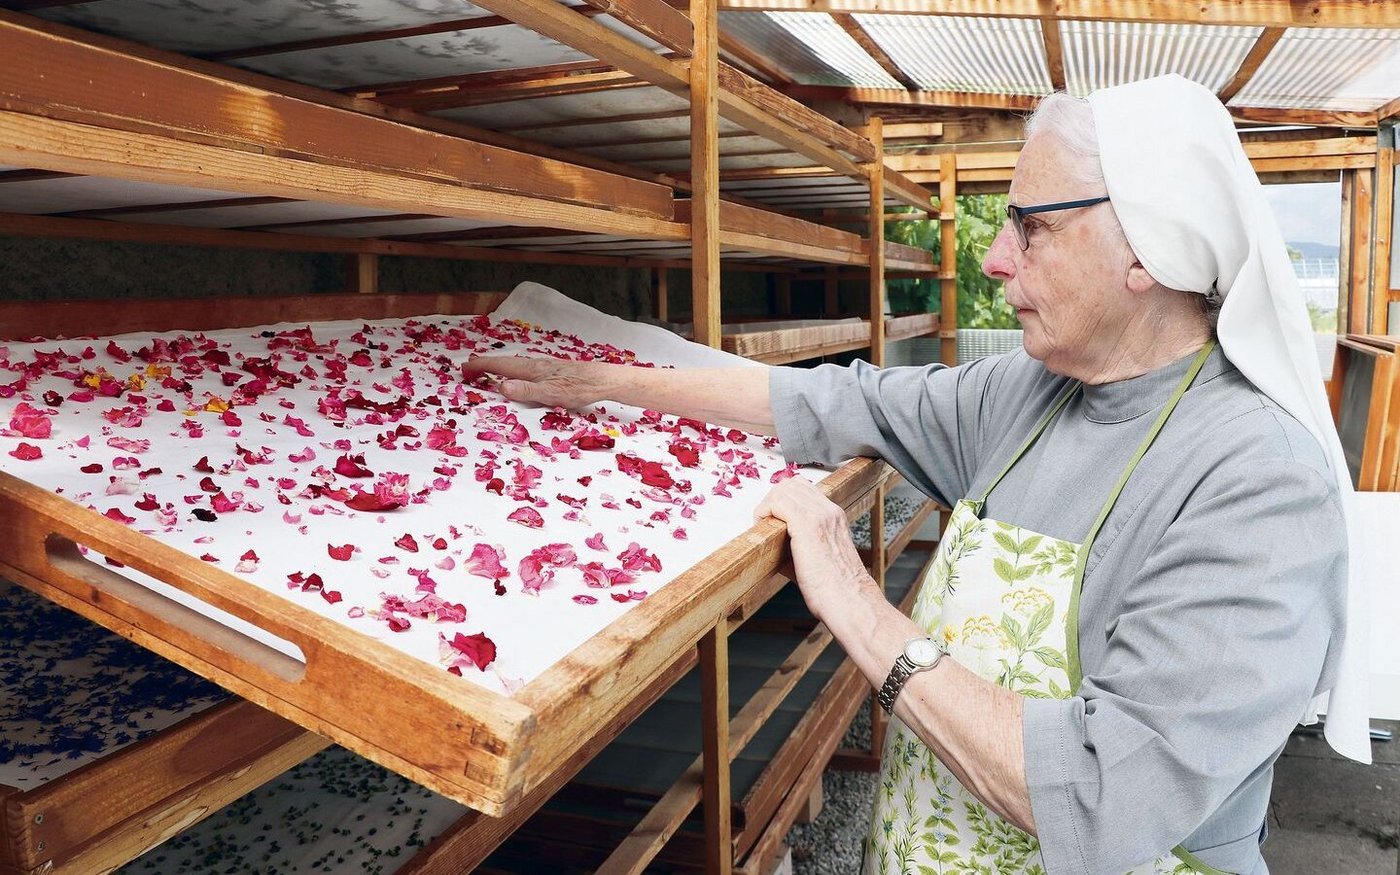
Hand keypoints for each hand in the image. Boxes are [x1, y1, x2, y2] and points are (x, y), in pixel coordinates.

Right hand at [466, 355, 609, 408]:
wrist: (604, 380)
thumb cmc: (580, 387)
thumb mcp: (551, 394)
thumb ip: (526, 391)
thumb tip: (501, 387)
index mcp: (532, 369)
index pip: (500, 366)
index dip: (481, 367)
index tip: (463, 368)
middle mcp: (536, 365)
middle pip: (505, 363)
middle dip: (485, 365)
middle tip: (468, 369)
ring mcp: (544, 367)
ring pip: (515, 366)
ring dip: (498, 368)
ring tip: (486, 371)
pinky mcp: (553, 372)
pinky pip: (525, 370)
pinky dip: (512, 371)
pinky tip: (518, 376)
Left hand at [754, 477, 874, 622]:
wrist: (850, 602)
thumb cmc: (836, 590)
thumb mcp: (818, 559)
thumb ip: (799, 547)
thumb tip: (775, 547)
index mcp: (834, 517)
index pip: (803, 489)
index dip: (782, 500)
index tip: (772, 520)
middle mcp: (829, 511)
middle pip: (791, 484)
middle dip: (772, 500)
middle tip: (764, 522)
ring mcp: (820, 516)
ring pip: (783, 489)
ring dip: (767, 505)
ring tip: (764, 526)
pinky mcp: (807, 526)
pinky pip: (778, 502)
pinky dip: (764, 512)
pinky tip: (764, 529)